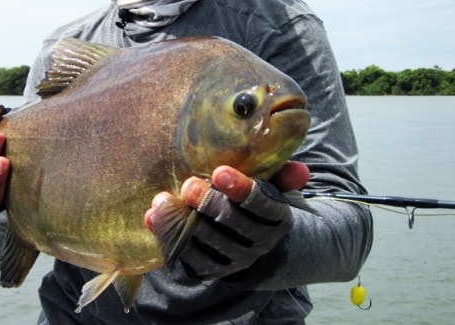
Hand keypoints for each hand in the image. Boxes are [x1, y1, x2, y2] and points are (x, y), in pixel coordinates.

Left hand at [144, 162, 309, 278]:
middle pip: (232, 223)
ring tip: (162, 200)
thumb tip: (301, 170)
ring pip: (208, 242)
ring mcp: (235, 259)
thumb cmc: (258, 203)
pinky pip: (189, 258)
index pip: (262, 205)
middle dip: (208, 203)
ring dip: (182, 220)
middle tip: (189, 184)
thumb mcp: (274, 186)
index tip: (219, 172)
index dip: (241, 189)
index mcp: (277, 218)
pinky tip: (154, 218)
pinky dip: (169, 238)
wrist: (254, 242)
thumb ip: (283, 174)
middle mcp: (259, 243)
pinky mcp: (213, 270)